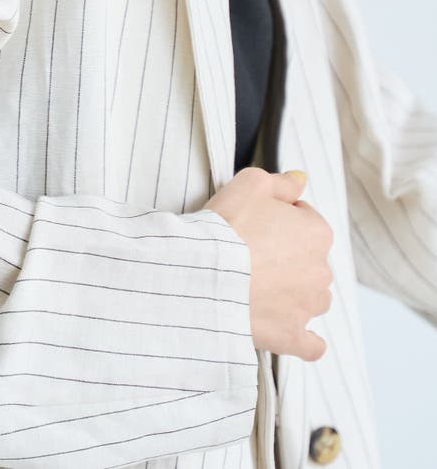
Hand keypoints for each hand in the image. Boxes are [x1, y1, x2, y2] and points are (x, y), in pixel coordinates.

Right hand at [204, 166, 333, 360]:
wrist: (203, 273)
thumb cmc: (227, 227)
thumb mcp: (250, 184)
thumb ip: (282, 181)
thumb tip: (300, 180)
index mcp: (316, 233)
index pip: (305, 219)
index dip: (279, 217)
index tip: (255, 221)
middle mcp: (321, 271)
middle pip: (309, 259)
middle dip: (287, 256)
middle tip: (250, 252)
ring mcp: (308, 307)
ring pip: (311, 298)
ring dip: (294, 293)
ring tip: (259, 288)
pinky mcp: (292, 337)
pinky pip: (310, 344)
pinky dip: (303, 338)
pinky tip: (288, 329)